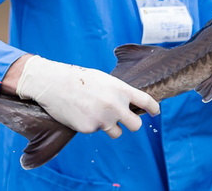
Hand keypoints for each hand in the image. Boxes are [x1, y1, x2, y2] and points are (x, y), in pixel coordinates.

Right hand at [15, 55, 159, 138]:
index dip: (154, 109)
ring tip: (95, 112)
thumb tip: (127, 106)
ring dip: (110, 126)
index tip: (156, 113)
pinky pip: (96, 130)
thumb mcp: (105, 80)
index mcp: (121, 90)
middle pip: (136, 125)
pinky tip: (81, 113)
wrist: (55, 84)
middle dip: (132, 124)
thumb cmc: (80, 79)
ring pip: (116, 132)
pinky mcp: (90, 128)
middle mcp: (116, 106)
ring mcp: (103, 119)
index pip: (146, 101)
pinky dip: (91, 125)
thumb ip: (118, 93)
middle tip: (125, 120)